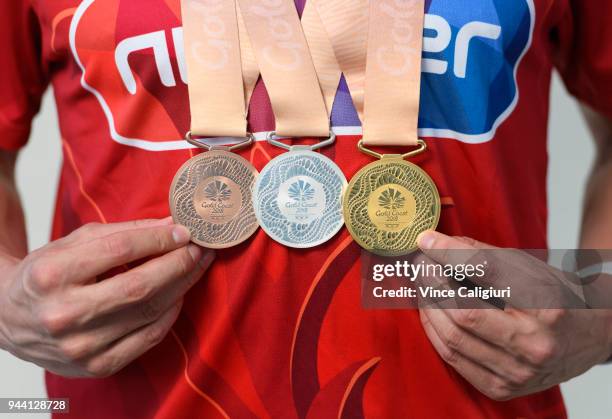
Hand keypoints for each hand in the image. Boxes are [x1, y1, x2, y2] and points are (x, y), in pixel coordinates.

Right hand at [0, 218, 213, 377]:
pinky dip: (170, 314)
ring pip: (149, 312)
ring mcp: (80, 346)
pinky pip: (148, 338)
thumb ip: (122, 233)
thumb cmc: (47, 275)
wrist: (10, 320)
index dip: (158, 239)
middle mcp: (64, 314)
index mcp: (52, 275)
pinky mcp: (96, 366)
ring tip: (196, 266)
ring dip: (182, 286)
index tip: (183, 231)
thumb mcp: (73, 243)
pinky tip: (179, 295)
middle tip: (201, 249)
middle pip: (140, 286)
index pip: (119, 250)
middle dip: (179, 263)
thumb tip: (172, 225)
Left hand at [416, 231, 611, 400]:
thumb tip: (432, 243)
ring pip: (453, 338)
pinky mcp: (503, 388)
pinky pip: (454, 359)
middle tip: (421, 266)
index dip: (449, 255)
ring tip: (422, 286)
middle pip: (463, 312)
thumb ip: (479, 254)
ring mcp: (519, 371)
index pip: (485, 273)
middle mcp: (535, 343)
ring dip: (428, 308)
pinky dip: (435, 332)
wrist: (586, 337)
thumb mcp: (527, 266)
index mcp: (546, 304)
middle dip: (432, 284)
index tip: (426, 242)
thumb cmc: (554, 296)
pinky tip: (431, 312)